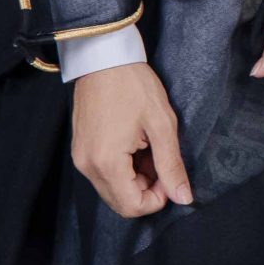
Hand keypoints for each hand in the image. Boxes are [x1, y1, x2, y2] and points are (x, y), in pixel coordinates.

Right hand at [70, 62, 191, 216]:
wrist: (103, 57)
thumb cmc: (133, 85)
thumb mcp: (161, 124)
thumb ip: (171, 165)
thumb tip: (183, 198)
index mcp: (107, 163)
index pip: (132, 207)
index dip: (157, 198)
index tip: (168, 173)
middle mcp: (87, 166)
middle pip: (121, 202)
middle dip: (146, 188)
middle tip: (160, 158)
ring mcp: (80, 158)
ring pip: (112, 189)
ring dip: (135, 178)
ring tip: (148, 147)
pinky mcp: (80, 150)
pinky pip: (103, 174)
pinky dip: (122, 168)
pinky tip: (134, 143)